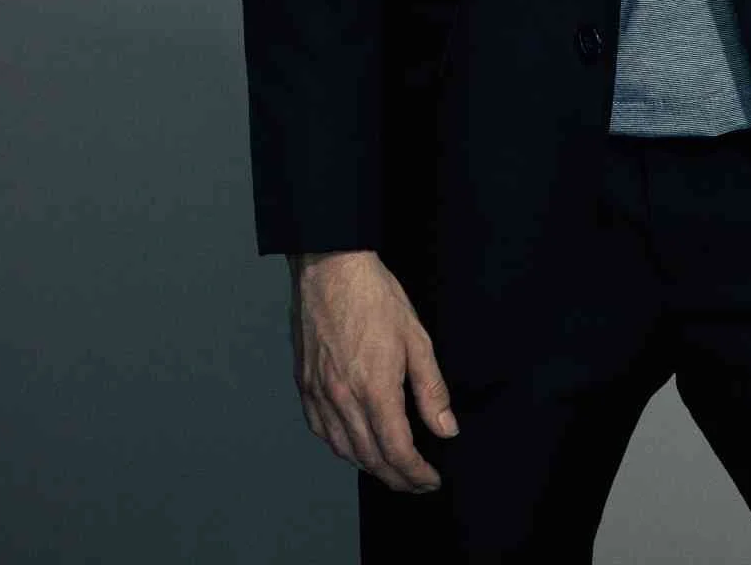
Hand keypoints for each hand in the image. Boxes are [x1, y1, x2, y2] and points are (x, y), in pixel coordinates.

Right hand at [288, 250, 459, 492]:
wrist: (329, 267)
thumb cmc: (374, 296)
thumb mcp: (416, 338)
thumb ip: (431, 390)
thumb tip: (446, 429)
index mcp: (374, 388)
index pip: (397, 451)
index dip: (416, 474)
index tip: (430, 479)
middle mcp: (343, 399)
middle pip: (371, 459)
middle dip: (397, 478)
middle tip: (416, 482)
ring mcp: (319, 394)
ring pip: (344, 451)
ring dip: (370, 467)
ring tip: (390, 469)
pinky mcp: (304, 385)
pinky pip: (321, 431)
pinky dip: (340, 447)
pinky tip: (354, 445)